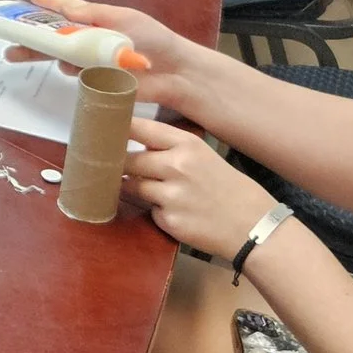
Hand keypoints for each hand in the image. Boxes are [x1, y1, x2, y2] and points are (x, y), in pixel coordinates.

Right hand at [15, 0, 211, 114]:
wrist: (176, 73)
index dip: (48, 3)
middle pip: (53, 40)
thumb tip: (64, 8)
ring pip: (62, 59)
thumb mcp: (122, 18)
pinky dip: (74, 73)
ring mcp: (93, 63)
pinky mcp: (98, 83)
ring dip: (55, 58)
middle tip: (10, 48)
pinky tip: (80, 71)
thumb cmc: (154, 40)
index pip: (66, 10)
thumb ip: (92, 14)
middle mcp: (90, 41)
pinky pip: (77, 78)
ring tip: (62, 57)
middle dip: (30, 42)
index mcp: (96, 20)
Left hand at [121, 119, 280, 255]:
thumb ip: (169, 148)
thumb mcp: (203, 156)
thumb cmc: (227, 187)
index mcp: (187, 144)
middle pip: (128, 159)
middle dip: (116, 163)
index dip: (118, 128)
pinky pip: (146, 210)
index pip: (141, 128)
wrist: (252, 225)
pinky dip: (150, 210)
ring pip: (130, 186)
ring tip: (133, 186)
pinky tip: (166, 210)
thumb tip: (132, 143)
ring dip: (128, 187)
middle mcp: (177, 166)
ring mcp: (171, 195)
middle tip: (106, 163)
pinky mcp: (168, 220)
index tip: (101, 127)